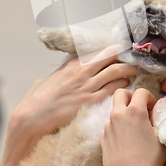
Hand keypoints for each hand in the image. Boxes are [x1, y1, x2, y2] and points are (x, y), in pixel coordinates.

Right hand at [0, 45, 136, 165]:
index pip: (98, 51)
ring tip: (133, 71)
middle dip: (124, 57)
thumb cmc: (39, 99)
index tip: (121, 49)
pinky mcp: (89, 102)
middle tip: (132, 59)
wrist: (32, 116)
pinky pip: (112, 90)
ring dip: (128, 70)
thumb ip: (65, 71)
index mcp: (72, 64)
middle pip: (110, 57)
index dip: (113, 49)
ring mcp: (86, 86)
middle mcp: (81, 72)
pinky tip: (126, 86)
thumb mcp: (51, 78)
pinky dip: (122, 86)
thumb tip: (71, 68)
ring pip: (115, 72)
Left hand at [101, 88, 165, 165]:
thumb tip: (156, 107)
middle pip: (120, 93)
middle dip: (130, 96)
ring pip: (114, 110)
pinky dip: (118, 127)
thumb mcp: (160, 136)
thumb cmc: (149, 158)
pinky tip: (126, 139)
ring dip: (123, 113)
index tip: (152, 107)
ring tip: (133, 128)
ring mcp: (108, 126)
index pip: (141, 92)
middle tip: (138, 107)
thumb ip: (158, 117)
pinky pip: (110, 125)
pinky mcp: (103, 137)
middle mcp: (118, 115)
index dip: (149, 97)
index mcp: (135, 111)